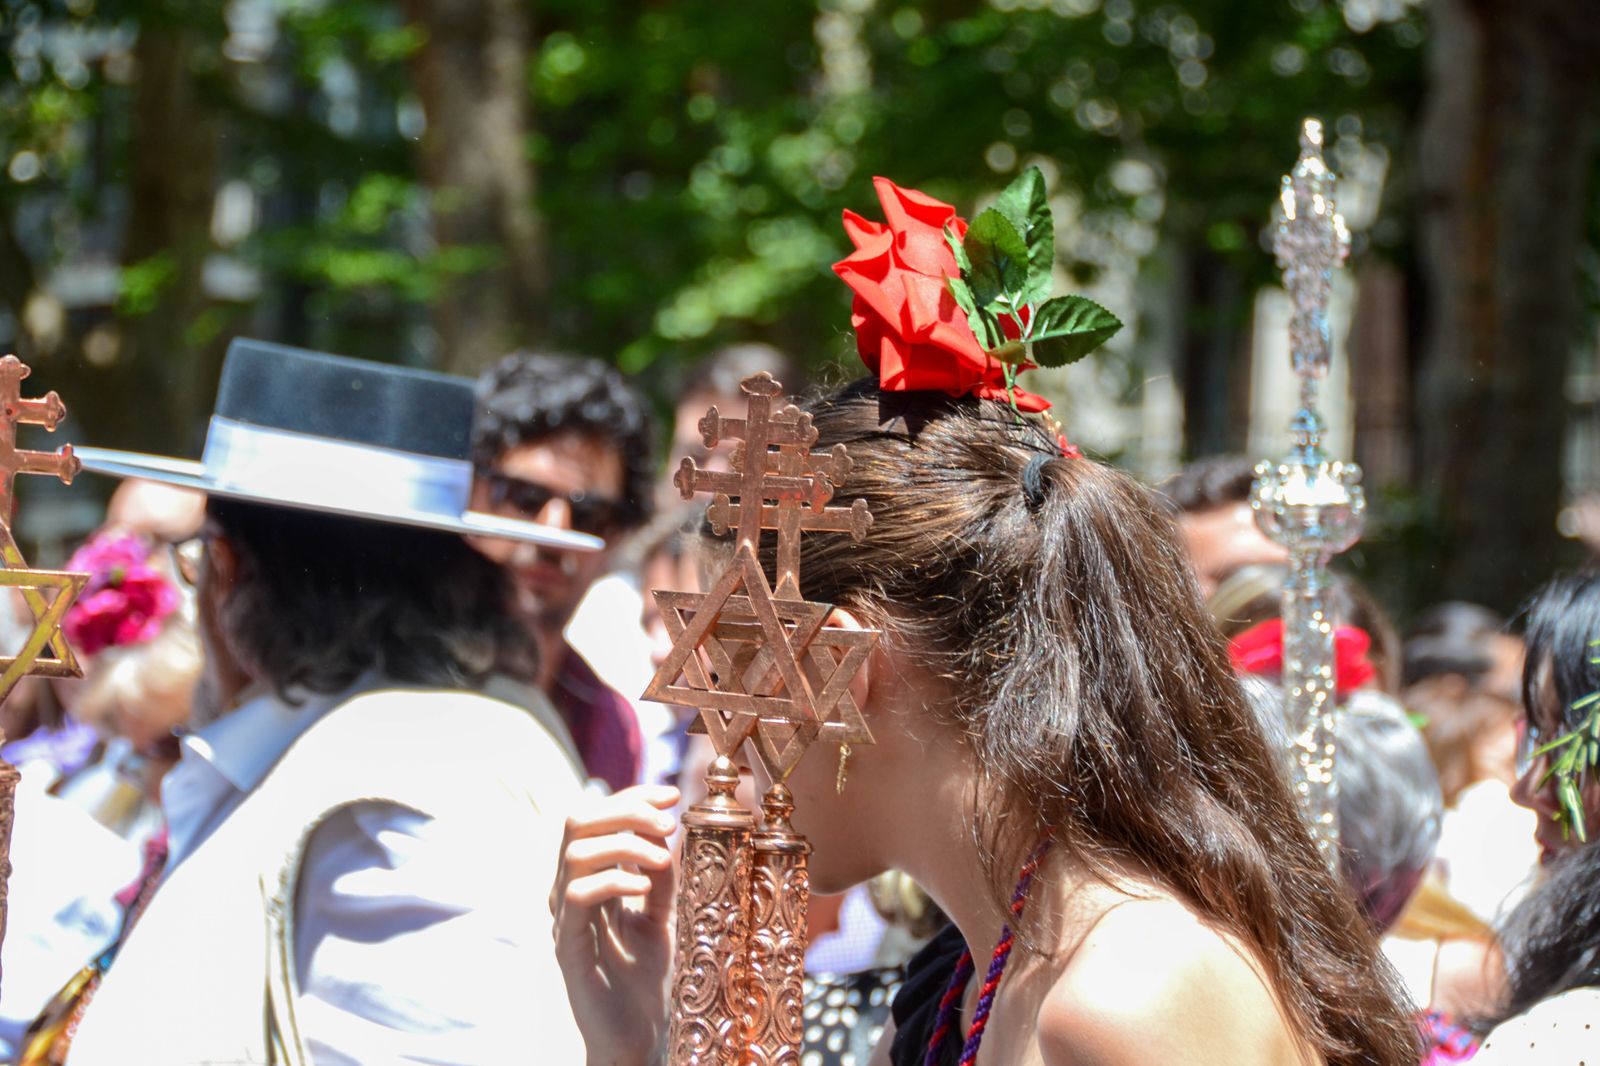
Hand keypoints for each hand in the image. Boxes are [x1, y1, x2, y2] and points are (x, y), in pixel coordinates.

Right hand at [552, 784, 679, 1065]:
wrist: (637, 1036)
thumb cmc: (647, 977)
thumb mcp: (663, 914)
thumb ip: (660, 875)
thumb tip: (667, 827)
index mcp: (592, 876)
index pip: (600, 815)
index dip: (633, 795)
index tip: (673, 793)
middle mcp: (571, 890)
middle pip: (578, 821)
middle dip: (625, 809)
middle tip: (667, 823)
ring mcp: (565, 917)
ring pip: (574, 851)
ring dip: (624, 843)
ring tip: (661, 859)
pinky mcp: (567, 947)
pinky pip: (577, 896)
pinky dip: (613, 880)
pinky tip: (643, 888)